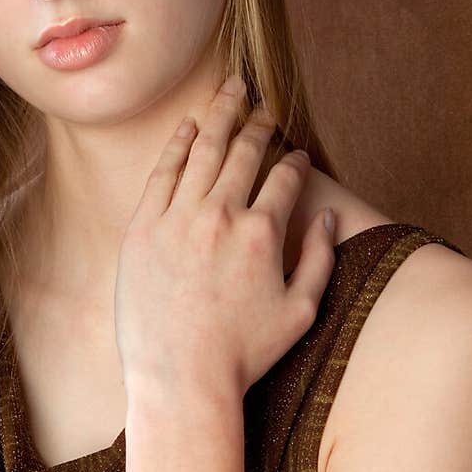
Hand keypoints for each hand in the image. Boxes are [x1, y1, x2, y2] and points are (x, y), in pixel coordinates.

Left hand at [115, 74, 335, 398]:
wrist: (181, 378)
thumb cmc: (244, 354)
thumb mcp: (300, 312)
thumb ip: (320, 260)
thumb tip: (328, 218)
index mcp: (264, 234)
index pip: (285, 179)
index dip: (294, 162)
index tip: (296, 155)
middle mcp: (222, 216)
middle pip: (244, 153)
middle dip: (258, 123)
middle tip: (263, 106)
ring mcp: (178, 218)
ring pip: (203, 152)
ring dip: (220, 116)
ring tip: (229, 92)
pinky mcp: (143, 228)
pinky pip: (164, 172)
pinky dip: (179, 144)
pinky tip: (189, 127)